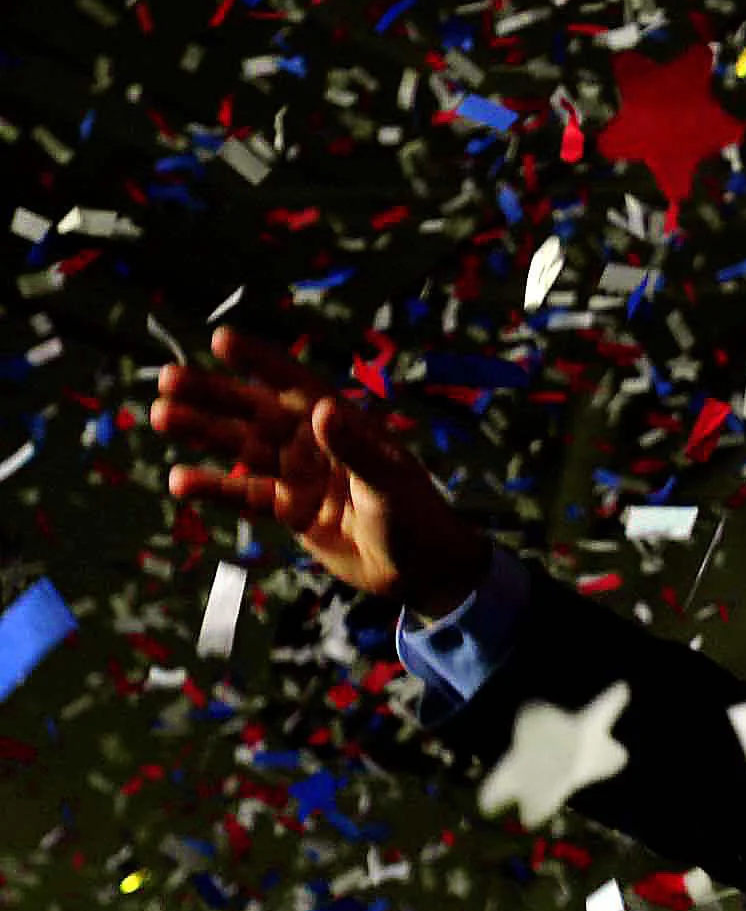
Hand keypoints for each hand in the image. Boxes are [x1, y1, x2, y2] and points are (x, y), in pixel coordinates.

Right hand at [150, 326, 489, 613]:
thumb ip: (354, 448)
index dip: (261, 362)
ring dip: (203, 432)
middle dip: (215, 395)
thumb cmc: (416, 516)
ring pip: (243, 448)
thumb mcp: (389, 482)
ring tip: (160, 416)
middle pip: (257, 412)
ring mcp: (300, 476)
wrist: (420, 571)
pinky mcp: (290, 511)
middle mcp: (315, 444)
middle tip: (167, 379)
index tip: (220, 339)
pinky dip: (215, 487)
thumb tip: (319, 409)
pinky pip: (246, 495)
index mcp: (343, 425)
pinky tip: (179, 480)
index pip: (296, 384)